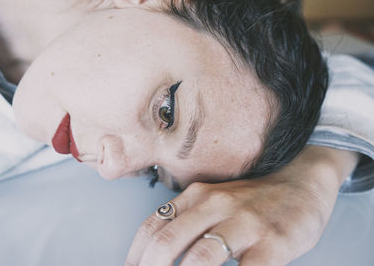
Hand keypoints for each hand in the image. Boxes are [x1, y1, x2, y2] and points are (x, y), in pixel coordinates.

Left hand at [124, 146, 357, 265]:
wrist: (302, 180)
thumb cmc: (254, 200)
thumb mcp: (216, 200)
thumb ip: (190, 220)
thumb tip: (160, 254)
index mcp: (198, 196)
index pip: (152, 226)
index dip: (134, 256)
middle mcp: (216, 205)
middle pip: (168, 241)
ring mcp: (245, 223)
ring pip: (202, 256)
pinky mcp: (273, 243)